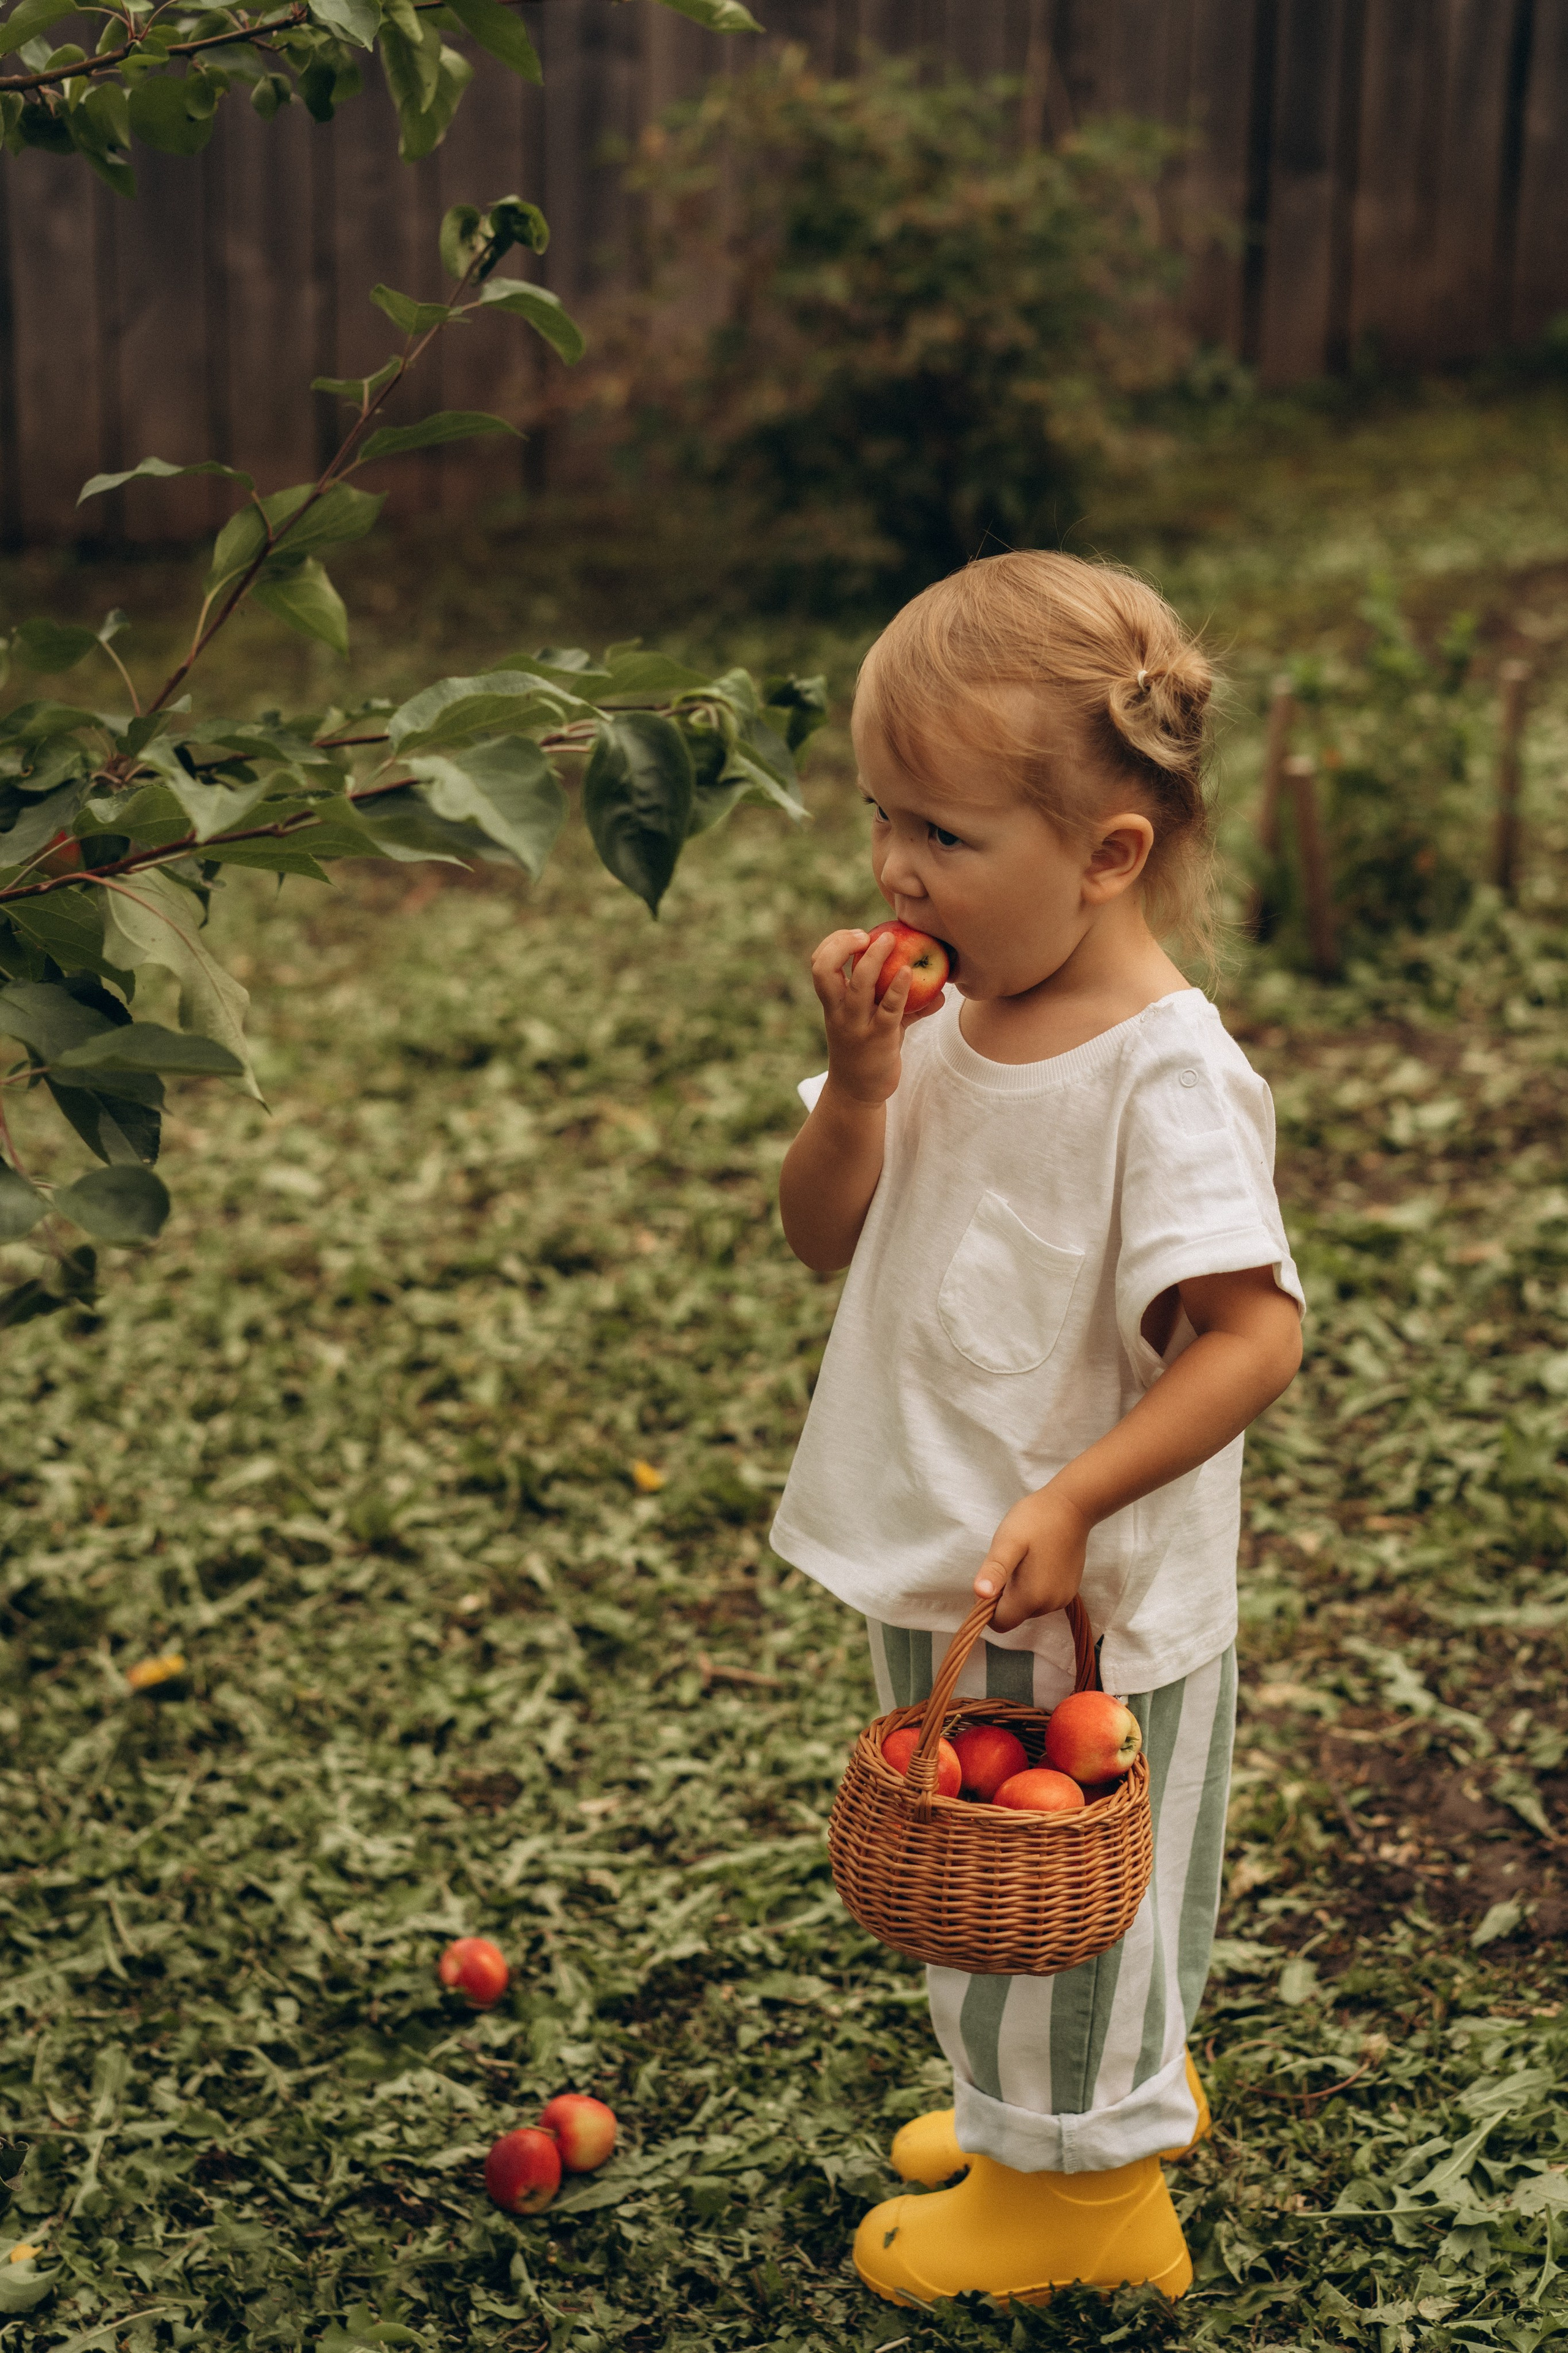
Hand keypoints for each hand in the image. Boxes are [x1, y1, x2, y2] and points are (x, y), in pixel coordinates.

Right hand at [808, 925, 943, 1107]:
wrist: (857, 1094)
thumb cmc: (867, 1052)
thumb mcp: (877, 1024)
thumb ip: (904, 1006)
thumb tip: (939, 992)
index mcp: (832, 1003)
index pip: (819, 965)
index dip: (833, 944)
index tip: (857, 935)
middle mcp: (839, 1012)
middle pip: (825, 970)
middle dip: (842, 944)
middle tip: (868, 934)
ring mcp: (857, 1026)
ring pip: (859, 986)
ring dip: (874, 960)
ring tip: (890, 941)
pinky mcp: (879, 1039)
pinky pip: (889, 1009)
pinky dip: (900, 988)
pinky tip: (911, 972)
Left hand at [974, 1483, 1090, 1632]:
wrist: (1072, 1507)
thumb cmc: (1035, 1520)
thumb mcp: (1008, 1541)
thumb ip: (994, 1570)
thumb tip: (980, 1594)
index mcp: (1031, 1597)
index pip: (999, 1623)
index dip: (988, 1606)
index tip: (993, 1578)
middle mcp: (1049, 1605)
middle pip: (1014, 1615)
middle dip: (1004, 1596)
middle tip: (1009, 1562)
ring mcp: (1062, 1599)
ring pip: (1027, 1608)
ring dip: (1019, 1590)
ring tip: (1024, 1559)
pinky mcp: (1069, 1590)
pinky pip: (1042, 1599)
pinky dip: (1034, 1586)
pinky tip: (1037, 1561)